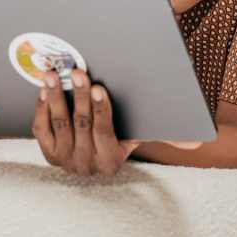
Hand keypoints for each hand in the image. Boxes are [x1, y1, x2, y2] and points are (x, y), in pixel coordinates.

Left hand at [32, 69, 201, 175]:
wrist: (92, 159)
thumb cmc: (122, 137)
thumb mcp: (142, 136)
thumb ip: (167, 136)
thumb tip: (195, 145)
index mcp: (111, 161)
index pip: (104, 132)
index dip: (101, 109)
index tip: (99, 87)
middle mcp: (86, 165)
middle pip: (81, 125)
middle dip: (78, 95)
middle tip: (76, 71)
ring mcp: (64, 160)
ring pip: (59, 124)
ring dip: (55, 97)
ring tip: (54, 74)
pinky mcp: (47, 153)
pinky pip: (41, 129)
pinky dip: (42, 107)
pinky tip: (45, 89)